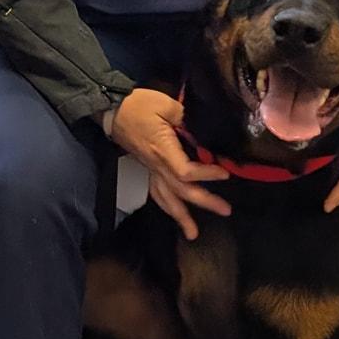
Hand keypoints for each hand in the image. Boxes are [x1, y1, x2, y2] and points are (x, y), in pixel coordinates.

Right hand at [107, 87, 228, 240]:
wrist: (113, 109)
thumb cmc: (138, 105)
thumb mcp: (166, 104)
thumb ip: (187, 118)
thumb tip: (201, 130)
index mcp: (163, 150)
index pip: (186, 172)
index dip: (206, 175)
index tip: (225, 173)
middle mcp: (156, 165)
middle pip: (181, 191)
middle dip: (204, 202)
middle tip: (225, 210)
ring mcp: (150, 169)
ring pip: (166, 199)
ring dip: (181, 217)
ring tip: (193, 233)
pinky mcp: (147, 168)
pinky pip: (157, 193)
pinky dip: (167, 206)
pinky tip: (175, 214)